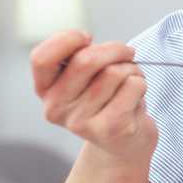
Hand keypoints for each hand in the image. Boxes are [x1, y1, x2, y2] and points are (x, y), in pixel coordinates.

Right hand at [30, 30, 156, 162]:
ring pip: (114, 72)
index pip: (41, 58)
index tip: (88, 38)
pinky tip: (136, 98)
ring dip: (132, 69)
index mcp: (45, 90)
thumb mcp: (86, 78)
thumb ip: (81, 57)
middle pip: (86, 60)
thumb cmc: (106, 99)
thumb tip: (88, 42)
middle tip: (127, 53)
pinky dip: (141, 83)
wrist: (125, 144)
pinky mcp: (110, 129)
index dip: (67, 39)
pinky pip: (132, 85)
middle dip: (115, 49)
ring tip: (130, 83)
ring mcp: (81, 122)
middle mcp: (57, 108)